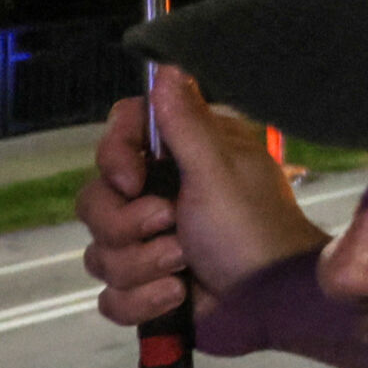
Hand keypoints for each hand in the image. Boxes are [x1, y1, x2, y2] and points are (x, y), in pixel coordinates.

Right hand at [79, 67, 326, 343]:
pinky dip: (141, 301)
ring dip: (141, 265)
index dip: (114, 157)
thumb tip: (166, 65)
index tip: (132, 179)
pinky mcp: (146, 286)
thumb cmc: (252, 228)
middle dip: (128, 225)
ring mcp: (149, 242)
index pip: (120, 133)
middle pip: (95, 199)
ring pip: (99, 252)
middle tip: (171, 226)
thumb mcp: (218, 170)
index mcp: (181, 155)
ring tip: (183, 266)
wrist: (272, 303)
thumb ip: (186, 123)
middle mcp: (160, 192)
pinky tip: (176, 297)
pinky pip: (109, 297)